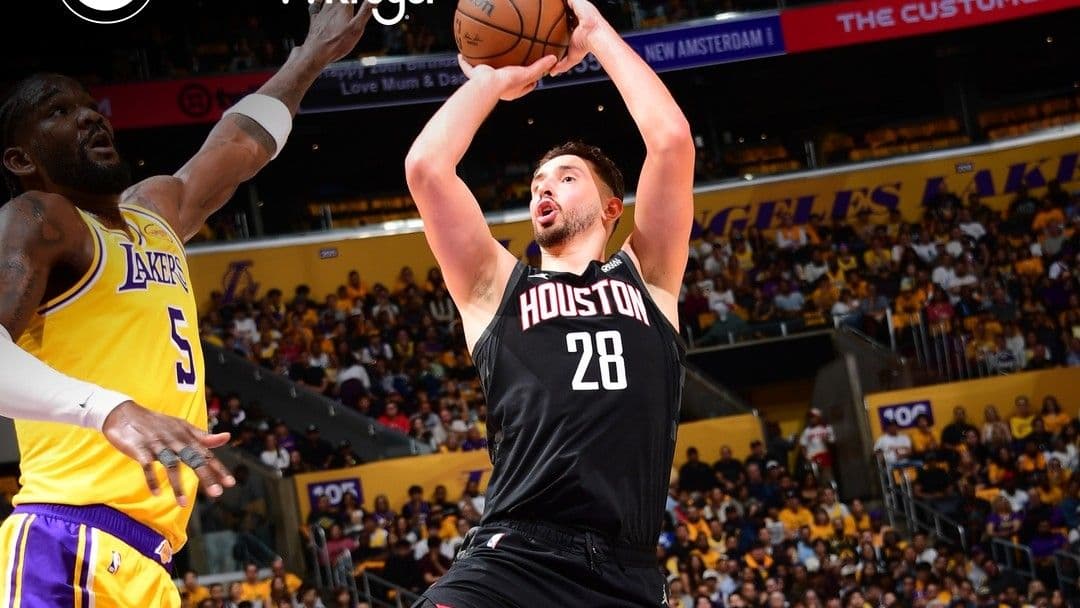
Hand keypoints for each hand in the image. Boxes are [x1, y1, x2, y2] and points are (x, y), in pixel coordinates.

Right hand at [102, 401, 234, 506]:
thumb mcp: (182, 427)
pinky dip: (151, 479)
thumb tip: (227, 437)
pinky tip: (156, 493)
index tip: (231, 483)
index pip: (206, 454)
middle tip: (217, 493)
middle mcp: (175, 440)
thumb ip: (203, 436)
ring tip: (183, 504)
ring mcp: (157, 445)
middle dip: (206, 476)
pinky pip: (146, 466)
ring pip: (171, 465)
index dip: (218, 468)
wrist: (125, 414)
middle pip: (193, 459)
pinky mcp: (140, 449)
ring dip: (177, 485)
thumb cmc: (157, 423)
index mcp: (186, 436)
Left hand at [304, 0, 375, 64]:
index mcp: (344, 8)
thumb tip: (374, 0)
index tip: (368, 2)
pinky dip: (318, 1)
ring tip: (339, 2)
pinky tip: (320, 1)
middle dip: (346, 0)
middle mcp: (332, 7)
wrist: (317, 52)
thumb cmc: (337, 42)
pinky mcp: (315, 19)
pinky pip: (315, 5)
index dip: (357, 0)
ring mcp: (322, 12)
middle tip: (350, 2)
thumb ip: (366, 11)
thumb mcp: (357, 28)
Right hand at [457, 54, 556, 100]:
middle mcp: (500, 88)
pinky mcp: (475, 76)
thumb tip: (553, 59)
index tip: (535, 70)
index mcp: (513, 90)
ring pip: (486, 73)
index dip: (532, 78)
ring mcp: (486, 81)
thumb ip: (540, 67)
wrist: (488, 85)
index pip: (526, 85)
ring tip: (488, 57)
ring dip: (487, 67)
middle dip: (510, 72)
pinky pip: (468, 68)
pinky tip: (462, 55)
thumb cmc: (507, 83)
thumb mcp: (527, 74)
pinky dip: (464, 63)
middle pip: (507, 79)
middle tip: (514, 62)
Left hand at [550, 0, 610, 75]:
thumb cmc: (587, 46)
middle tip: (545, 16)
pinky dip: (557, 2)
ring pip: (564, 4)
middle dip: (557, 12)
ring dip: (556, 6)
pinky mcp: (578, 1)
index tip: (547, 25)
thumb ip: (562, 64)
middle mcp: (577, 15)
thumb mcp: (572, 57)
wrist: (596, 36)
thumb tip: (552, 73)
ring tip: (545, 6)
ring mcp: (578, 7)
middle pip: (564, 10)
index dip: (557, 21)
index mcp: (576, 25)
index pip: (565, 20)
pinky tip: (549, 3)